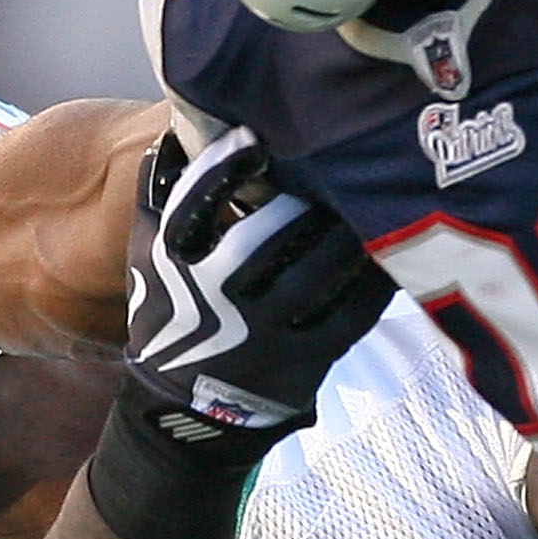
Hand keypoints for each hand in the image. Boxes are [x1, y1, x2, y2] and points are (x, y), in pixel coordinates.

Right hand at [123, 127, 393, 442]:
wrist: (188, 411)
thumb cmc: (173, 314)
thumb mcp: (150, 261)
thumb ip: (160, 197)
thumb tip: (179, 127)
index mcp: (174, 266)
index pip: (192, 207)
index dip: (222, 168)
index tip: (252, 136)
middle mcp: (216, 300)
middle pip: (262, 236)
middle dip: (299, 198)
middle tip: (330, 163)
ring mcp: (263, 334)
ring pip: (314, 271)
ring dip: (343, 230)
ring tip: (364, 196)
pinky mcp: (306, 361)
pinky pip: (352, 311)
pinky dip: (374, 278)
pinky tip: (387, 247)